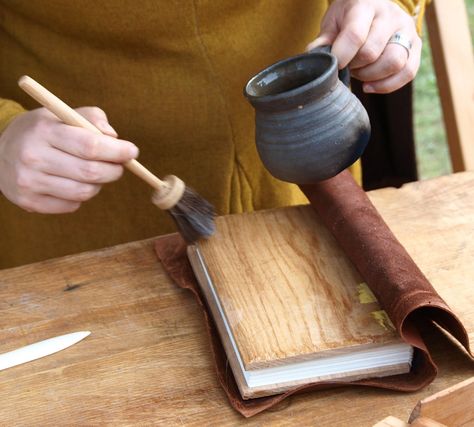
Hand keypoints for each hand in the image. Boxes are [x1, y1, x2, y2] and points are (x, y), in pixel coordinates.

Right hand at [0, 107, 138, 213]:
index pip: (90, 145)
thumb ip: (92, 118)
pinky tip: (74, 182)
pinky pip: (72, 205)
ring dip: (99, 184)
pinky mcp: (30, 202)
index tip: (132, 151)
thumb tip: (114, 138)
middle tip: (120, 165)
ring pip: (85, 192)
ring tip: (95, 173)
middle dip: (115, 170)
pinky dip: (81, 195)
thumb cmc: (43, 131)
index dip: (118, 151)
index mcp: (44, 131)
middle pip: (91, 172)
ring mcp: (29, 182)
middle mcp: (34, 156)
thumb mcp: (62, 114)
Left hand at [307, 0, 421, 93]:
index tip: (334, 64)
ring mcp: (406, 30)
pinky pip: (408, 72)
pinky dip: (387, 85)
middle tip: (348, 65)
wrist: (375, 5)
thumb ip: (325, 38)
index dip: (342, 55)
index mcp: (365, 5)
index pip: (355, 35)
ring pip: (394, 63)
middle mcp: (390, 16)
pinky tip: (369, 85)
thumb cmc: (349, 17)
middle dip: (355, 67)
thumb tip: (314, 55)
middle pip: (373, 52)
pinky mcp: (416, 46)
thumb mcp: (333, 21)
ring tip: (360, 72)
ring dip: (371, 76)